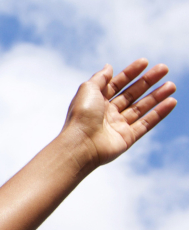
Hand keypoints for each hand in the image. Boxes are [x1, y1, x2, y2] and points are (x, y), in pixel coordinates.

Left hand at [62, 59, 176, 167]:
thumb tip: (109, 66)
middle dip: (148, 81)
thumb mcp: (88, 89)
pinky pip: (147, 123)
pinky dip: (159, 113)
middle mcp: (107, 113)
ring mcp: (118, 126)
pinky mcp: (127, 138)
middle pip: (132, 94)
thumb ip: (100, 78)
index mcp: (97, 101)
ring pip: (141, 108)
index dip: (130, 73)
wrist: (81, 144)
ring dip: (157, 96)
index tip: (145, 62)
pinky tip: (171, 102)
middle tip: (164, 68)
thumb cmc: (82, 115)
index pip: (117, 84)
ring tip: (171, 85)